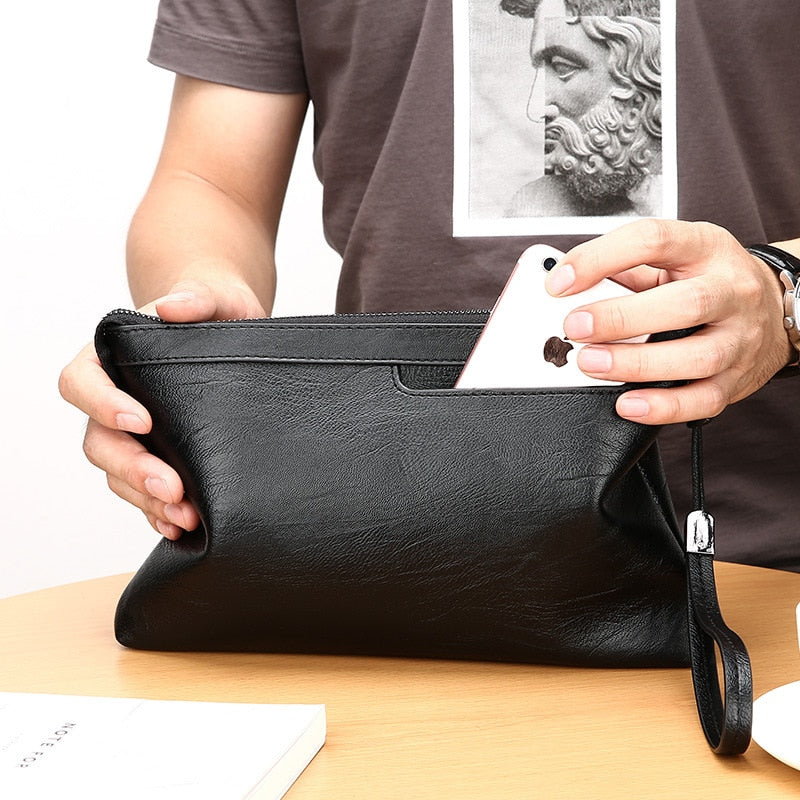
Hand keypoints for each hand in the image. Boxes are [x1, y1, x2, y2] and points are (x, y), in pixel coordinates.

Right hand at [59, 279, 266, 538]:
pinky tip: (180, 526)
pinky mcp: (158, 457)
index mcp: (111, 358)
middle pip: (100, 442)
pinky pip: (144, 493)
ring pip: (119, 475)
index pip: (83, 382)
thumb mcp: (214, 298)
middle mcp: (113, 400)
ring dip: (147, 500)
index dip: (103, 405)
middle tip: (172, 487)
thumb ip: (194, 299)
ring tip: (185, 515)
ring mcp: (133, 435)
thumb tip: (170, 309)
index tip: (142, 420)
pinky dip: (158, 512)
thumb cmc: (216, 310)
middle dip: (133, 468)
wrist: (233, 330)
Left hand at [544, 219, 794, 424]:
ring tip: (592, 363)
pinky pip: (703, 400)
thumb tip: (567, 285)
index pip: (654, 241)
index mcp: (706, 248)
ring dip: (637, 364)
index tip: (560, 281)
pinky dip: (663, 407)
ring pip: (697, 357)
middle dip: (622, 318)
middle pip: (686, 303)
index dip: (602, 258)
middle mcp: (731, 291)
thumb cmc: (710, 279)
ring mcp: (740, 338)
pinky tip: (629, 404)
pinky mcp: (738, 380)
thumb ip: (625, 268)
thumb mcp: (674, 256)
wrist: (777, 307)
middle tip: (574, 327)